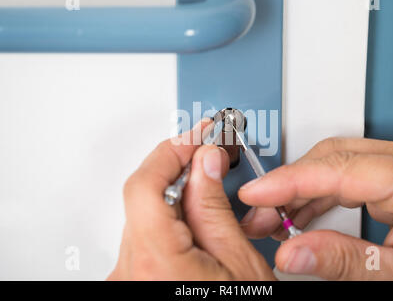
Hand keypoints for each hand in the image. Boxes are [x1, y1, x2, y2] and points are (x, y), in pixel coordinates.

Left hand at [108, 119, 274, 280]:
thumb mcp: (238, 260)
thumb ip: (214, 205)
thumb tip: (204, 162)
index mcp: (156, 264)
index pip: (144, 186)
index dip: (169, 153)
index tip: (195, 137)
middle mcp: (130, 273)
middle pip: (144, 199)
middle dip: (178, 170)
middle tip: (209, 152)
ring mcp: (128, 278)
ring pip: (146, 216)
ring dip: (177, 194)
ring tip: (211, 185)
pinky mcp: (134, 281)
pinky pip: (147, 236)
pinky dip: (171, 217)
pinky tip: (197, 215)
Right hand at [238, 137, 392, 279]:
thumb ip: (346, 263)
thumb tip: (293, 254)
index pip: (341, 168)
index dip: (290, 181)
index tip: (256, 194)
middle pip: (332, 157)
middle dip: (288, 186)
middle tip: (260, 215)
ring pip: (334, 160)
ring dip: (299, 189)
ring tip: (275, 218)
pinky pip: (346, 170)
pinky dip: (318, 192)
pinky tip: (300, 213)